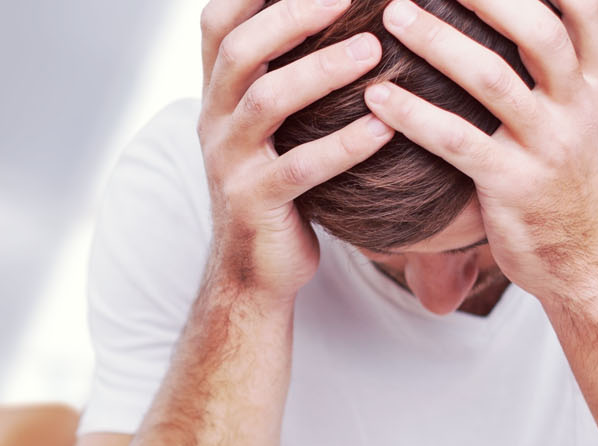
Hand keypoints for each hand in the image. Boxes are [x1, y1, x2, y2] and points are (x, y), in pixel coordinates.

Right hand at [200, 0, 394, 302]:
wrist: (253, 269)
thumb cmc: (277, 185)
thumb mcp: (267, 126)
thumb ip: (281, 72)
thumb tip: (329, 15)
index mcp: (217, 94)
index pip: (219, 23)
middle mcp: (213, 121)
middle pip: (240, 51)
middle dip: (293, 15)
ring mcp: (229, 163)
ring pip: (266, 102)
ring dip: (321, 71)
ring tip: (374, 50)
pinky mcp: (255, 204)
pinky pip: (300, 168)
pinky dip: (343, 145)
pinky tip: (383, 128)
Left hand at [365, 0, 597, 304]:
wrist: (584, 258)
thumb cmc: (581, 175)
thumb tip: (596, 0)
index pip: (584, 4)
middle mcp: (581, 105)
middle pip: (538, 31)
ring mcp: (547, 146)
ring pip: (493, 82)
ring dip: (439, 43)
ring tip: (393, 16)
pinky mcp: (511, 186)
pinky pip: (458, 143)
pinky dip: (415, 117)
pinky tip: (377, 96)